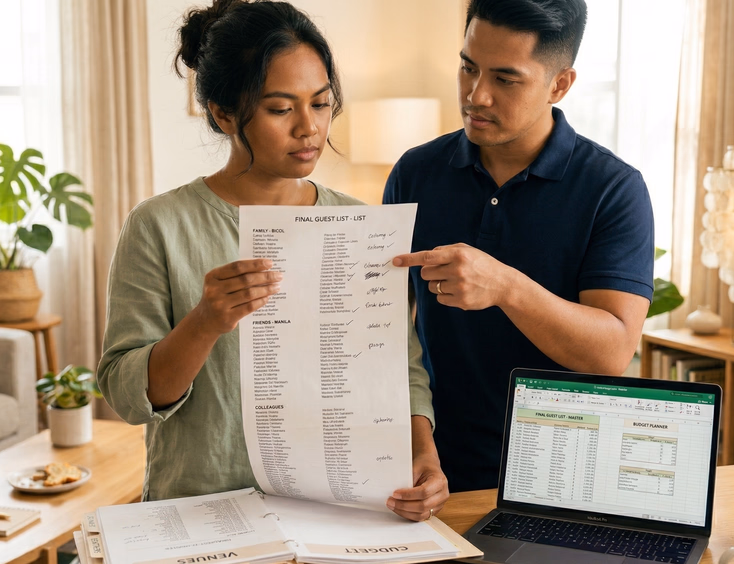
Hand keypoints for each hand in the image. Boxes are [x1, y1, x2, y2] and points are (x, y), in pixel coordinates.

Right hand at [195, 259, 281, 334]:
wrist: (205, 322)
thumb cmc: (218, 298)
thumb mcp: (220, 283)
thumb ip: (236, 275)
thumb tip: (263, 268)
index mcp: (212, 276)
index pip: (237, 267)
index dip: (255, 264)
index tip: (270, 263)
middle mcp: (214, 290)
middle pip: (245, 280)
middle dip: (265, 276)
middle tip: (278, 276)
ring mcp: (220, 304)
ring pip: (249, 293)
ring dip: (266, 289)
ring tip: (276, 286)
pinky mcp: (227, 317)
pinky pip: (249, 307)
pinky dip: (260, 301)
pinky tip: (268, 298)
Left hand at [387, 452, 448, 521]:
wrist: (430, 466)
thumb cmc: (423, 466)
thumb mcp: (415, 467)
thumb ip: (408, 480)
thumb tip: (395, 493)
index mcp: (440, 481)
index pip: (424, 492)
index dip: (408, 495)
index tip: (395, 494)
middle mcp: (443, 495)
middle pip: (423, 506)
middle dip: (404, 505)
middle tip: (390, 501)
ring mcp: (440, 505)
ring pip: (421, 515)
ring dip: (404, 512)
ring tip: (392, 506)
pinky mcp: (434, 511)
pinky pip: (420, 517)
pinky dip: (408, 515)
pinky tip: (399, 509)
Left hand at [393, 243, 509, 309]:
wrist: (502, 284)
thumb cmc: (482, 264)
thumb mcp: (467, 250)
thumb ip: (445, 251)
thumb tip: (426, 257)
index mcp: (458, 255)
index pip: (427, 257)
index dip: (409, 259)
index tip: (395, 261)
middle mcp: (458, 270)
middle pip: (426, 273)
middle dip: (430, 273)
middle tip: (442, 272)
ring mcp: (459, 287)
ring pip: (432, 287)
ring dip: (439, 284)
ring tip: (456, 281)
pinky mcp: (461, 301)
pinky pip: (440, 298)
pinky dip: (446, 295)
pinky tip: (459, 291)